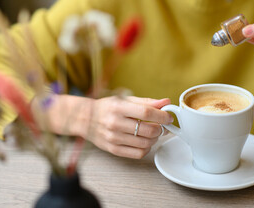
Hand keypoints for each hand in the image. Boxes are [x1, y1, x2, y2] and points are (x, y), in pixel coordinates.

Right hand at [34, 94, 172, 158]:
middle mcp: (115, 123)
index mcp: (118, 107)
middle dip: (161, 128)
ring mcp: (113, 138)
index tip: (168, 117)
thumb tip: (166, 102)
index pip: (147, 113)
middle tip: (161, 125)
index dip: (162, 116)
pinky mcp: (113, 149)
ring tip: (152, 133)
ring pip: (145, 143)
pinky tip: (144, 141)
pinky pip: (138, 153)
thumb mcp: (124, 99)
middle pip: (148, 130)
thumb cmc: (106, 107)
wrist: (85, 119)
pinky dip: (146, 148)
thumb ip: (146, 102)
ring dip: (154, 139)